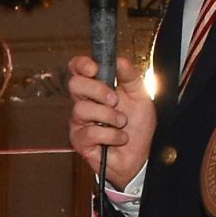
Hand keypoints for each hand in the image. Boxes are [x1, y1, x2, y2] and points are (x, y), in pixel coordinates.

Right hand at [65, 52, 155, 187]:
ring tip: (122, 123)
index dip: (81, 64)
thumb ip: (131, 77)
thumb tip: (119, 60)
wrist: (140, 156)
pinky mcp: (80, 141)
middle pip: (75, 84)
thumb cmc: (137, 127)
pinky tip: (119, 138)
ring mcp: (79, 122)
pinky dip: (112, 135)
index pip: (77, 70)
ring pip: (82, 109)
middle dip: (98, 90)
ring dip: (109, 116)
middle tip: (115, 100)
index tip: (95, 68)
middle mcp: (84, 103)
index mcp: (96, 89)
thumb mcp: (140, 97)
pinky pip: (91, 131)